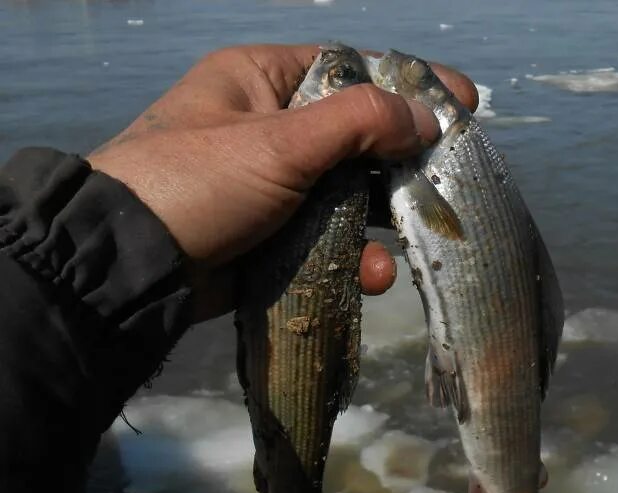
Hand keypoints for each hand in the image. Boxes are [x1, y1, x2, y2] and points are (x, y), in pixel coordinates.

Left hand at [88, 44, 477, 321]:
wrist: (132, 267)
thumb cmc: (200, 182)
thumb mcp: (280, 141)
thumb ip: (359, 122)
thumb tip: (426, 118)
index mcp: (261, 80)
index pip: (349, 69)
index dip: (407, 84)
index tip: (461, 101)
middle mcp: (269, 126)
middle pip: (356, 137)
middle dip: (402, 164)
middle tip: (450, 180)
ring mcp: (273, 185)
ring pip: (347, 195)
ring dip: (382, 220)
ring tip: (415, 239)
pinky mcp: (273, 235)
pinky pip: (327, 236)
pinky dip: (354, 255)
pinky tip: (373, 275)